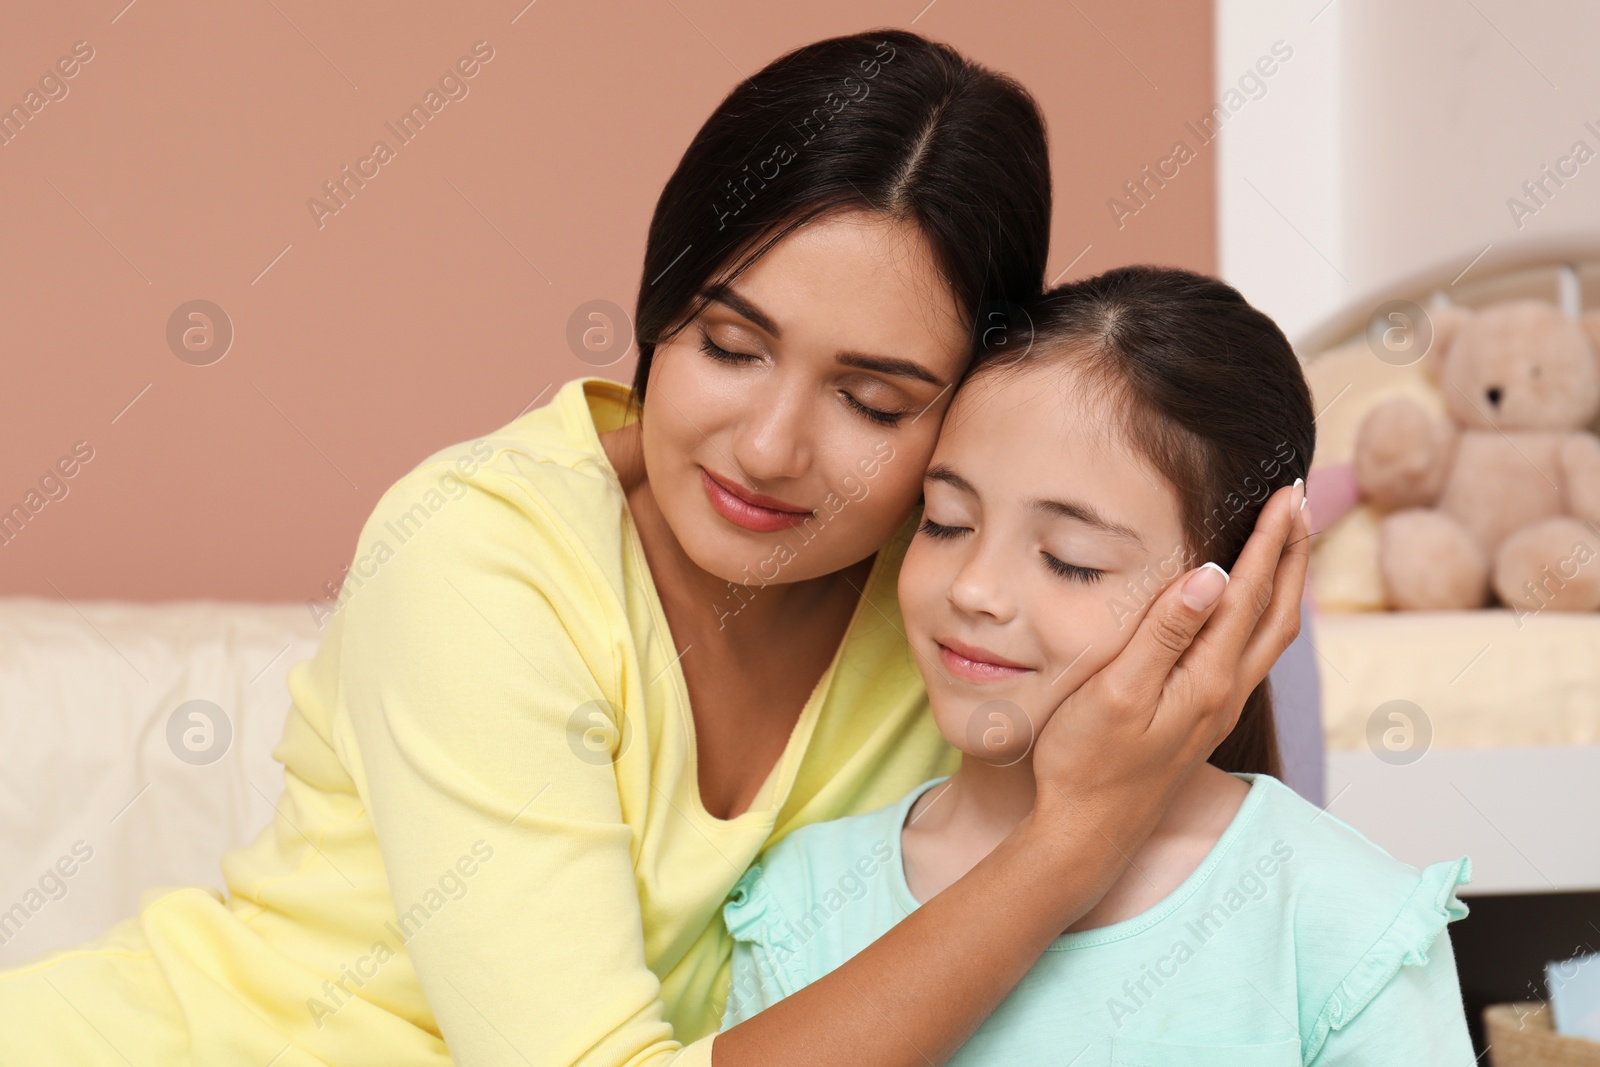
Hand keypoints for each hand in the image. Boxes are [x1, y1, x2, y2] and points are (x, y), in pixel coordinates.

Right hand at [1029, 481, 1310, 860]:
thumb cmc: (1088, 761)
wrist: (1088, 833)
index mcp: (1207, 679)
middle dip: (1294, 553)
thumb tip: (1214, 574)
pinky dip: (1262, 615)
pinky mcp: (1202, 720)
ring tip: (1289, 542)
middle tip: (1302, 501)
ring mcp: (1217, 710)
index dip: (1272, 541)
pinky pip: (1250, 655)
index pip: (1250, 594)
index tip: (1289, 493)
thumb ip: (1165, 633)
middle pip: (1279, 613)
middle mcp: (1225, 693)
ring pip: (1269, 636)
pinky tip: (1247, 608)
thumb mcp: (1116, 691)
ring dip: (1284, 583)